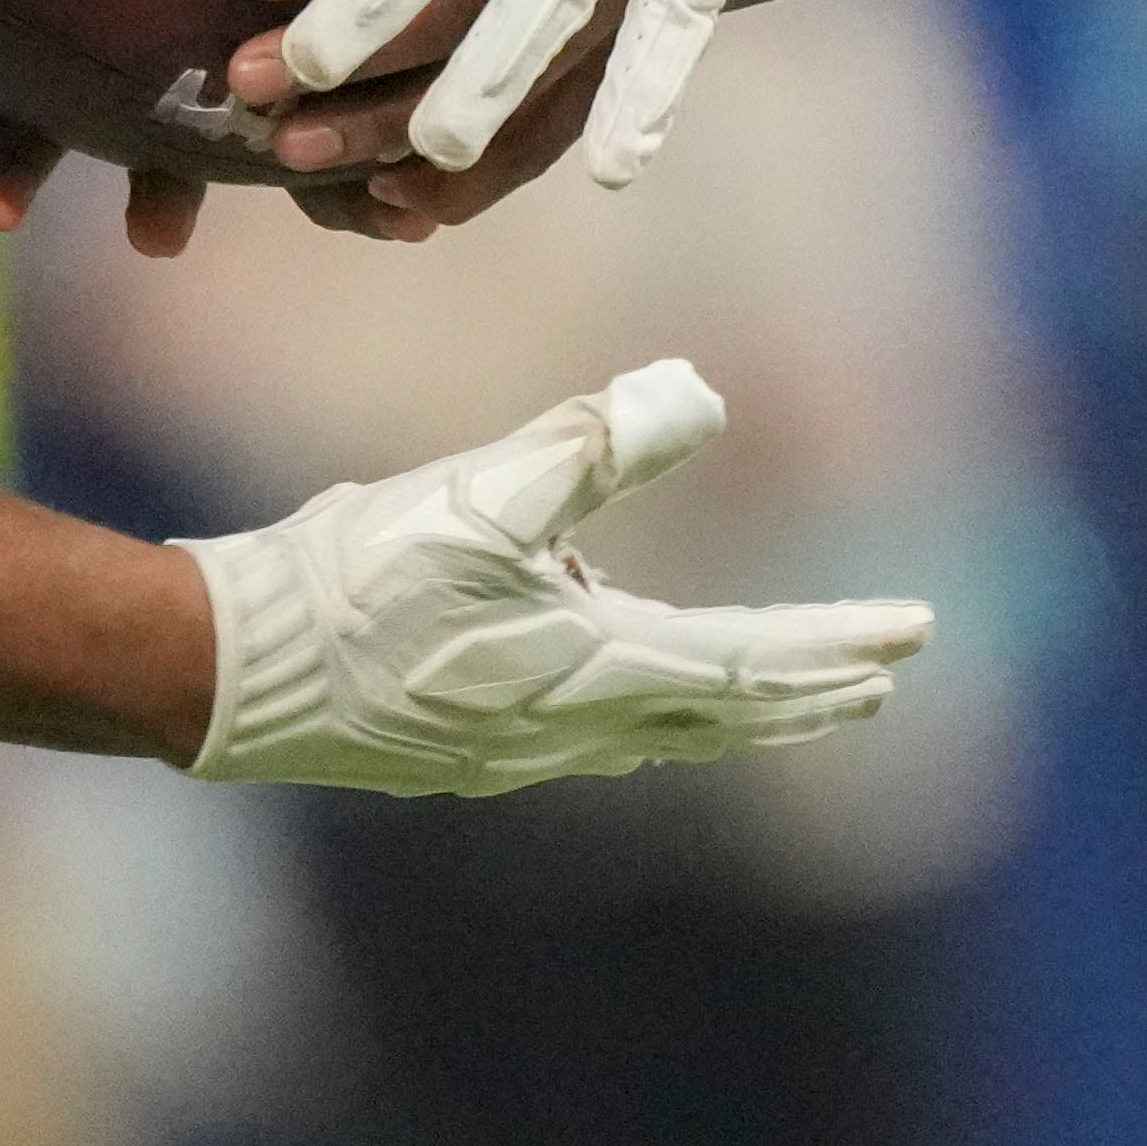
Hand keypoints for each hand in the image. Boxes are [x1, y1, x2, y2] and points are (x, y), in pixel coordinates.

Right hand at [177, 359, 928, 794]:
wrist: (232, 669)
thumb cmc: (356, 578)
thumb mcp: (484, 490)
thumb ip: (597, 444)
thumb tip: (704, 396)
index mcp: (595, 670)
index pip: (751, 660)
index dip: (837, 642)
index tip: (914, 633)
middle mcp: (576, 730)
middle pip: (726, 716)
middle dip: (810, 690)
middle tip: (882, 675)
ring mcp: (522, 750)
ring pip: (667, 733)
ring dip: (739, 708)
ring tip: (790, 690)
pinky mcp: (471, 748)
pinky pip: (601, 735)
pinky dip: (657, 712)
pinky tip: (634, 687)